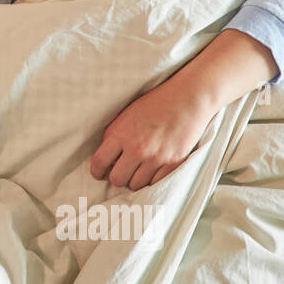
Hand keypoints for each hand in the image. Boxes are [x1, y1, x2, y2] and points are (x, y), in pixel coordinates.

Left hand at [89, 76, 219, 189]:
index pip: (100, 162)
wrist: (187, 98)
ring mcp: (156, 158)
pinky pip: (156, 183)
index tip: (99, 173)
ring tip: (140, 168)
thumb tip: (106, 158)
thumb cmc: (156, 104)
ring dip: (136, 179)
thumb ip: (114, 136)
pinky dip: (152, 179)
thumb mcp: (127, 115)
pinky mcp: (173, 163)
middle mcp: (137, 148)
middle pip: (117, 179)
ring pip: (136, 185)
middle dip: (117, 176)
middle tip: (122, 170)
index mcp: (121, 134)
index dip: (96, 171)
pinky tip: (152, 170)